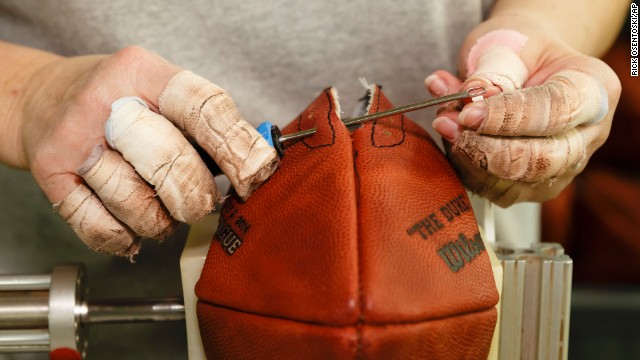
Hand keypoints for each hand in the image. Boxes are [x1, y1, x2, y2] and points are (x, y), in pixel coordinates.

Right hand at [12, 46, 277, 255]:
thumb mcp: (162, 91)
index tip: (256, 175)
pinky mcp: (51, 176)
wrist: (43, 98)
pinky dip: (127, 237)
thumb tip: (254, 169)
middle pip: (172, 162)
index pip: (203, 108)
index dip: (237, 147)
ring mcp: (75, 140)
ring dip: (162, 222)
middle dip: (198, 196)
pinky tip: (131, 223)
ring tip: (162, 208)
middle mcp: (106, 102)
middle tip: (202, 202)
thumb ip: (205, 126)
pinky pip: (103, 229)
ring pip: (138, 204)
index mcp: (144, 72)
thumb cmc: (120, 100)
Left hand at [425, 24, 620, 206]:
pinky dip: (466, 168)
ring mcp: (565, 166)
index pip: (556, 111)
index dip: (508, 117)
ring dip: (469, 159)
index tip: (467, 113)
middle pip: (542, 159)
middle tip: (447, 124)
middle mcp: (588, 135)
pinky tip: (451, 139)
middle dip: (486, 148)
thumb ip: (492, 70)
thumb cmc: (521, 51)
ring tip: (443, 124)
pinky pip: (497, 191)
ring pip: (516, 183)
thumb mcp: (510, 43)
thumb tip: (469, 99)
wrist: (526, 68)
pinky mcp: (535, 187)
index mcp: (595, 90)